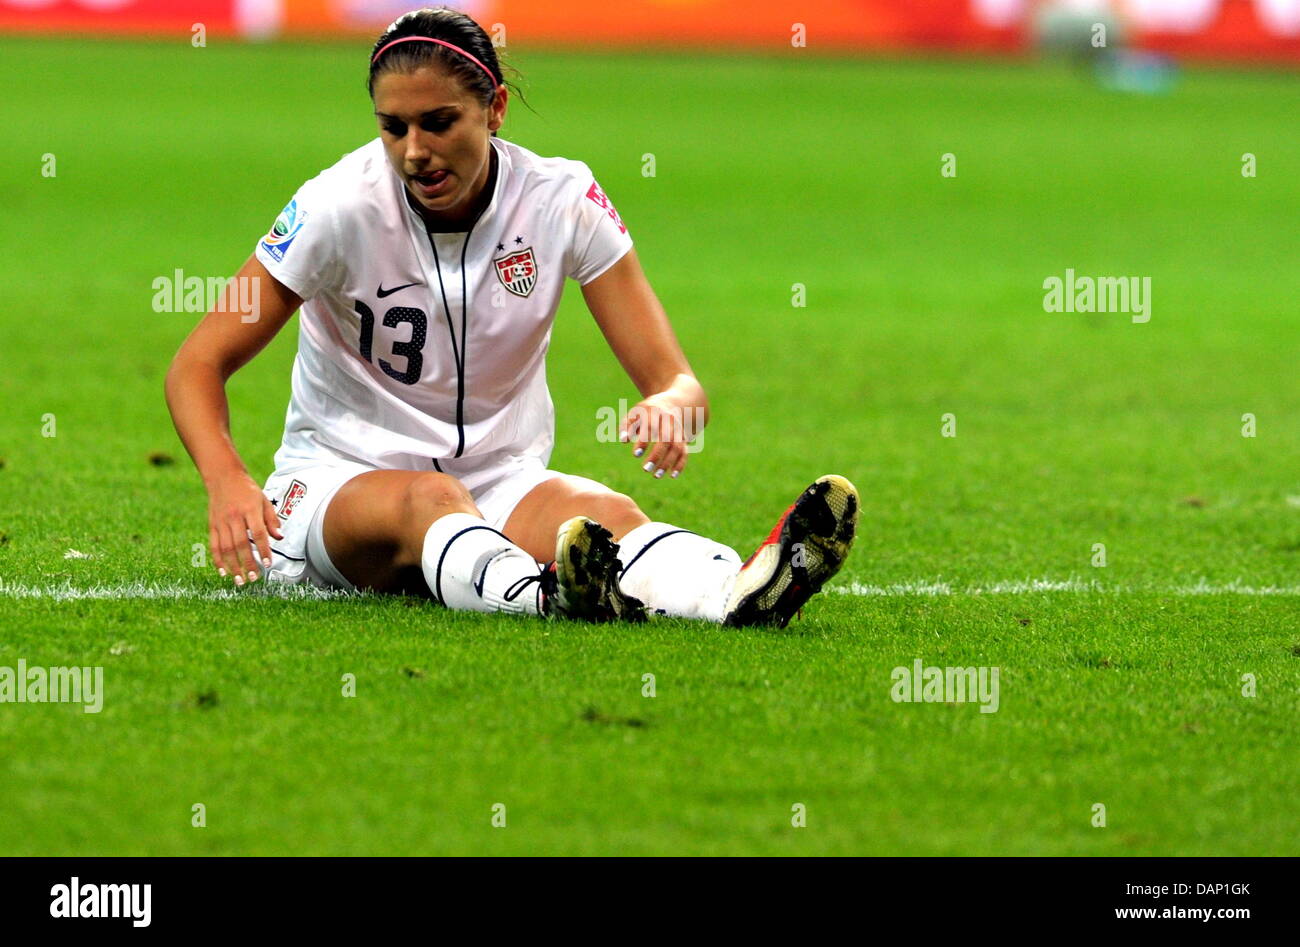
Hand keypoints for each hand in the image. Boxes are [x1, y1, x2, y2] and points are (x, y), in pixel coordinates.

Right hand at [206, 471, 282, 585]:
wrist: (223, 477)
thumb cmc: (248, 490)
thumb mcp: (264, 500)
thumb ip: (271, 520)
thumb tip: (280, 538)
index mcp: (250, 510)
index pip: (258, 533)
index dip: (263, 550)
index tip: (267, 564)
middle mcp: (234, 517)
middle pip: (241, 544)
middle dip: (247, 563)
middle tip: (254, 578)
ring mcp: (221, 521)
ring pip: (226, 548)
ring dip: (233, 566)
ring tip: (240, 580)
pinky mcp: (212, 525)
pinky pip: (213, 545)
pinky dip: (218, 560)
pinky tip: (224, 572)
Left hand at [618, 391, 700, 479]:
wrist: (671, 403)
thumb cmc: (646, 412)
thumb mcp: (635, 413)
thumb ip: (627, 425)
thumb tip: (624, 440)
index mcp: (654, 413)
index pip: (650, 427)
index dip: (644, 442)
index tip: (636, 455)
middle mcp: (669, 421)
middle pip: (666, 439)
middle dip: (657, 455)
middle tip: (646, 469)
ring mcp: (678, 430)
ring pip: (677, 447)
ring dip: (668, 463)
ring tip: (656, 476)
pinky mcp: (684, 439)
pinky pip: (685, 452)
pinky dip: (680, 464)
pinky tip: (672, 475)